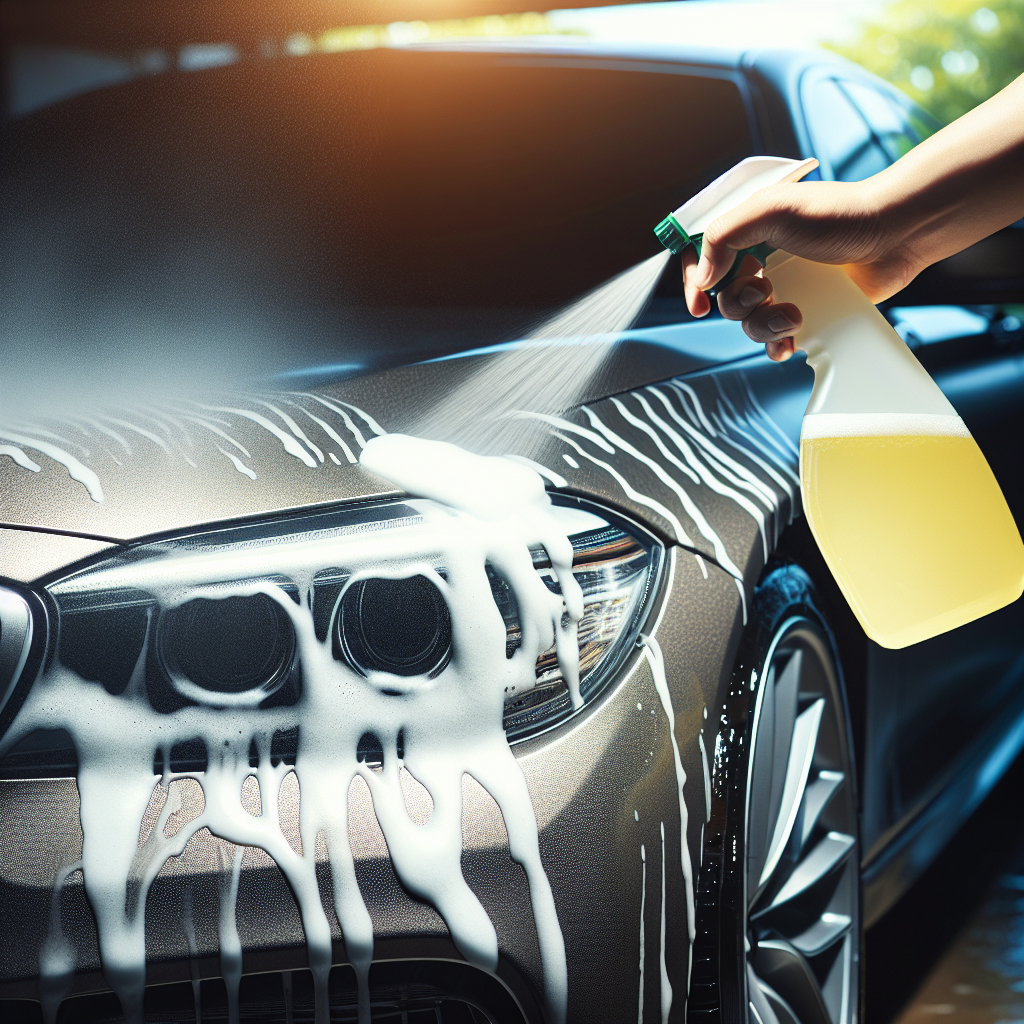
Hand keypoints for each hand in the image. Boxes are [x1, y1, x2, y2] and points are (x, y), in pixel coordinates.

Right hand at [682, 178, 916, 360]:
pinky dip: (778, 344)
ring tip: (792, 315)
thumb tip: (702, 278)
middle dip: (739, 304)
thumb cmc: (838, 214)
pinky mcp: (806, 310)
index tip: (699, 303)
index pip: (702, 260)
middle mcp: (762, 260)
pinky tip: (792, 340)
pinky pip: (776, 339)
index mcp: (748, 232)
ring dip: (763, 326)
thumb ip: (724, 236)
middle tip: (765, 291)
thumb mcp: (771, 210)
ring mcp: (784, 287)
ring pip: (749, 323)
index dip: (694, 283)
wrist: (894, 234)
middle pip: (724, 298)